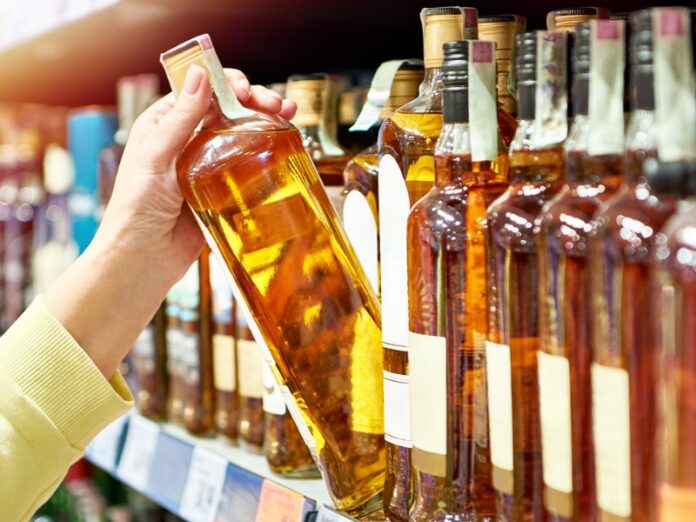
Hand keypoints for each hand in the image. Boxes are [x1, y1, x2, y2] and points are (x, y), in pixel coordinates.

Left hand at [96, 65, 296, 286]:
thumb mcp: (156, 155)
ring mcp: (207, 164)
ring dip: (264, 121)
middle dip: (254, 100)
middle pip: (227, 108)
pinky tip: (281, 147)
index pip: (201, 90)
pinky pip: (247, 165)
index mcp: (165, 124)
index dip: (226, 83)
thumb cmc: (135, 207)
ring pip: (240, 133)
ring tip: (287, 117)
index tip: (246, 91)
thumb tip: (200, 74)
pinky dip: (265, 153)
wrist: (144, 257)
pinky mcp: (222, 188)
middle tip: (276, 105)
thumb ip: (181, 118)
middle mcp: (187, 139)